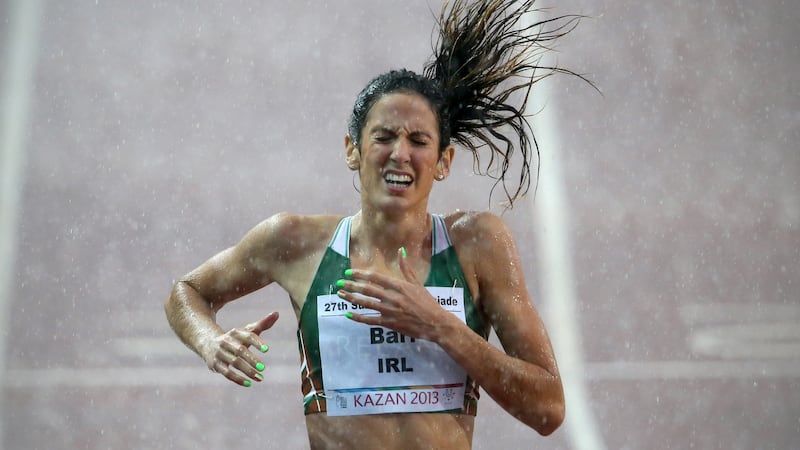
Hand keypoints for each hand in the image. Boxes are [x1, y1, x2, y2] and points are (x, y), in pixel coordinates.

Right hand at [204, 311, 278, 385]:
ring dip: (247, 371)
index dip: (257, 342)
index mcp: (235, 332)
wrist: (208, 343)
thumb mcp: (246, 331)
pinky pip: (227, 373)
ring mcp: (220, 354)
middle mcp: (226, 342)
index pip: (247, 335)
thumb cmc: (235, 339)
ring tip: (260, 378)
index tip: (267, 349)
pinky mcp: (216, 365)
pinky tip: (249, 383)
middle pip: (240, 350)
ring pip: (234, 363)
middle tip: (263, 367)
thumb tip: (276, 313)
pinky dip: (238, 379)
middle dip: (251, 359)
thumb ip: (262, 324)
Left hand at [336, 249, 450, 340]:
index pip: (376, 277)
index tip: (349, 272)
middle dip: (351, 285)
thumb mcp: (418, 283)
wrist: (435, 323)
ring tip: (340, 294)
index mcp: (400, 286)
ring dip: (351, 298)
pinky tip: (348, 314)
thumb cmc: (428, 302)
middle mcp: (393, 297)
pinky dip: (358, 317)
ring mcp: (391, 311)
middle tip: (338, 282)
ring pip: (366, 304)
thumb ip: (406, 268)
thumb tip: (401, 250)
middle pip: (368, 289)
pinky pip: (370, 320)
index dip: (361, 274)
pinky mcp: (390, 324)